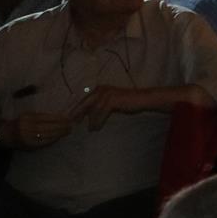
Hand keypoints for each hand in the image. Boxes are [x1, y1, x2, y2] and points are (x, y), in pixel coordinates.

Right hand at [9, 112, 70, 147]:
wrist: (5, 135)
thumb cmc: (19, 123)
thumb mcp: (27, 116)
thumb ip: (40, 116)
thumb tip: (60, 117)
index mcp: (26, 117)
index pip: (45, 117)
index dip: (58, 118)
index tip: (67, 117)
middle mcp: (26, 127)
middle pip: (48, 126)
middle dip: (61, 126)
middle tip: (71, 125)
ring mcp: (28, 137)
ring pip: (47, 135)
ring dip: (60, 133)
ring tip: (68, 130)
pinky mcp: (29, 145)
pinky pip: (44, 142)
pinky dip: (53, 139)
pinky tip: (59, 137)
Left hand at [69, 85, 192, 126]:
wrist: (144, 99)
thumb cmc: (130, 101)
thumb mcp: (113, 102)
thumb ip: (102, 105)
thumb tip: (91, 115)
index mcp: (100, 89)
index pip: (85, 99)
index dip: (78, 108)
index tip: (73, 118)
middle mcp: (101, 89)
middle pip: (86, 102)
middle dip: (78, 113)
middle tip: (72, 122)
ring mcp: (106, 94)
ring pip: (93, 109)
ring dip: (89, 120)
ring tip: (88, 128)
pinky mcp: (112, 100)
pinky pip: (101, 113)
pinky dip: (97, 121)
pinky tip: (95, 128)